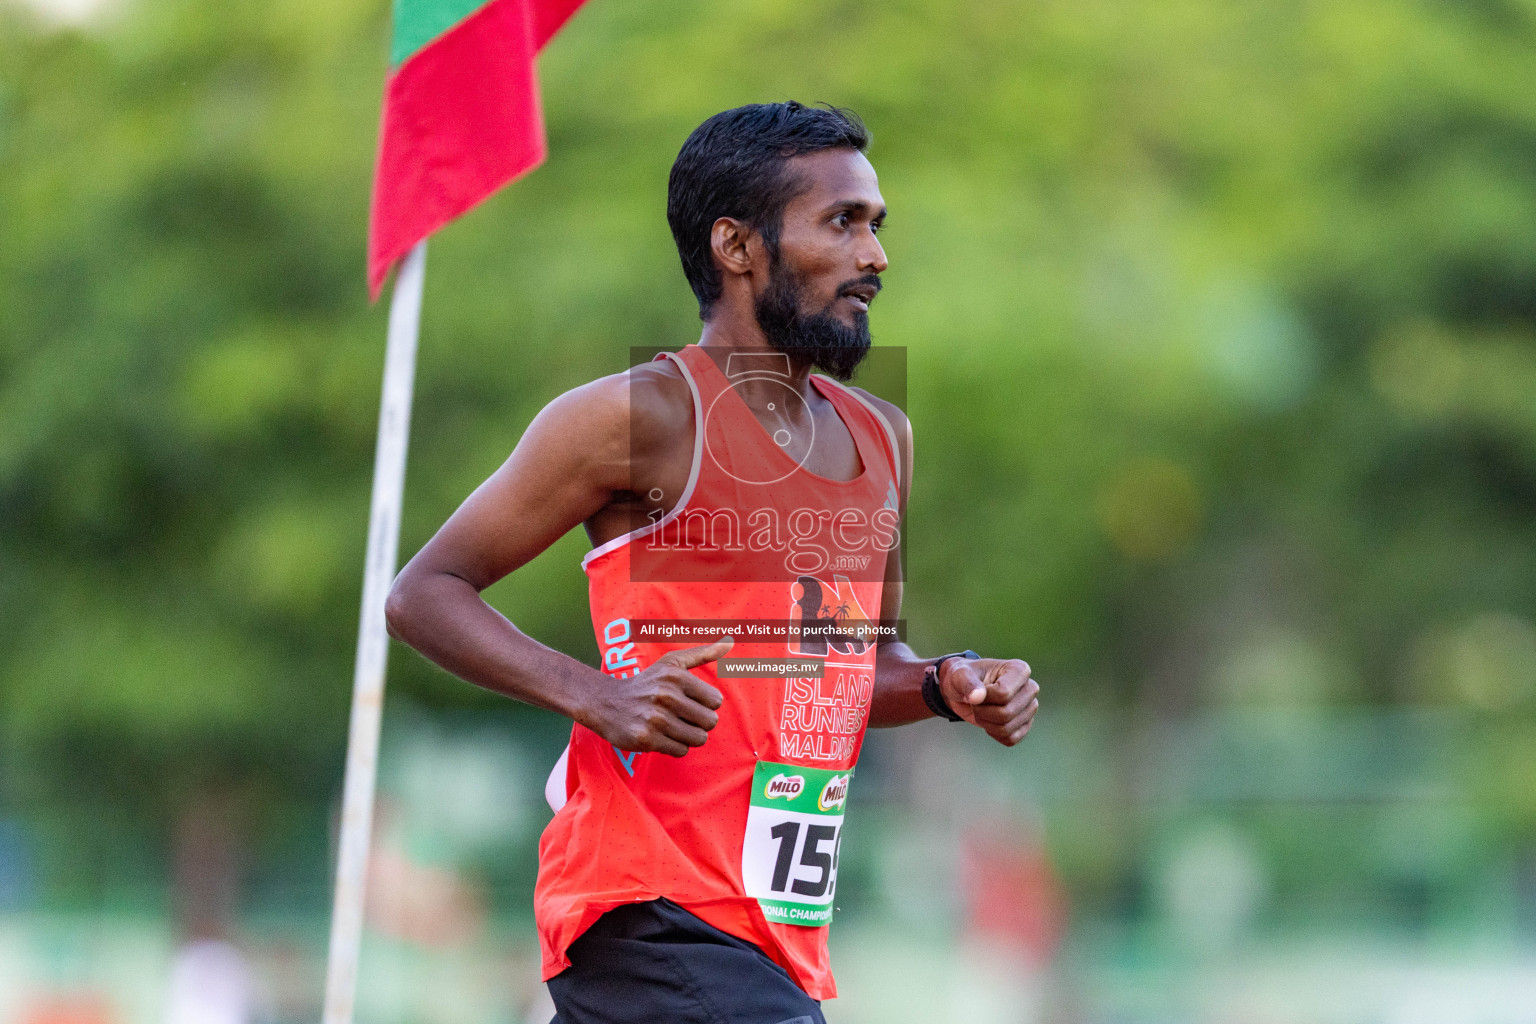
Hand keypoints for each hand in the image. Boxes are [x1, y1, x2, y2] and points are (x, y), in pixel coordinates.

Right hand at [581, 637, 731, 756]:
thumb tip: (731, 640)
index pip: (716, 701)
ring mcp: (656, 718)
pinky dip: (675, 746)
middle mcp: (666, 696)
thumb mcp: (672, 663)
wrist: (606, 702)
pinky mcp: (646, 739)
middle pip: (710, 722)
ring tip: (674, 727)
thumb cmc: (647, 682)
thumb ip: (703, 653)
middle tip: (683, 717)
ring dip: (689, 736)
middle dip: (700, 722)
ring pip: (698, 739)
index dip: (706, 704)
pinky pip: (681, 751)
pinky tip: (662, 736)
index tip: (690, 702)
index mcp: (676, 676)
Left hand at [939, 657, 1037, 745]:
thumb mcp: (959, 676)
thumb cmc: (963, 678)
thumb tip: (978, 697)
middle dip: (983, 712)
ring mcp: (1030, 708)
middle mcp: (1030, 688)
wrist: (963, 692)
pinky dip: (994, 733)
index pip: (1003, 694)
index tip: (977, 689)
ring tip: (982, 710)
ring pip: (1007, 729)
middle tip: (976, 702)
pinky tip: (989, 721)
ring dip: (986, 723)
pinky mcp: (1025, 725)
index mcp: (1019, 670)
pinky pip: (1010, 739)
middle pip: (1006, 713)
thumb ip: (967, 683)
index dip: (984, 697)